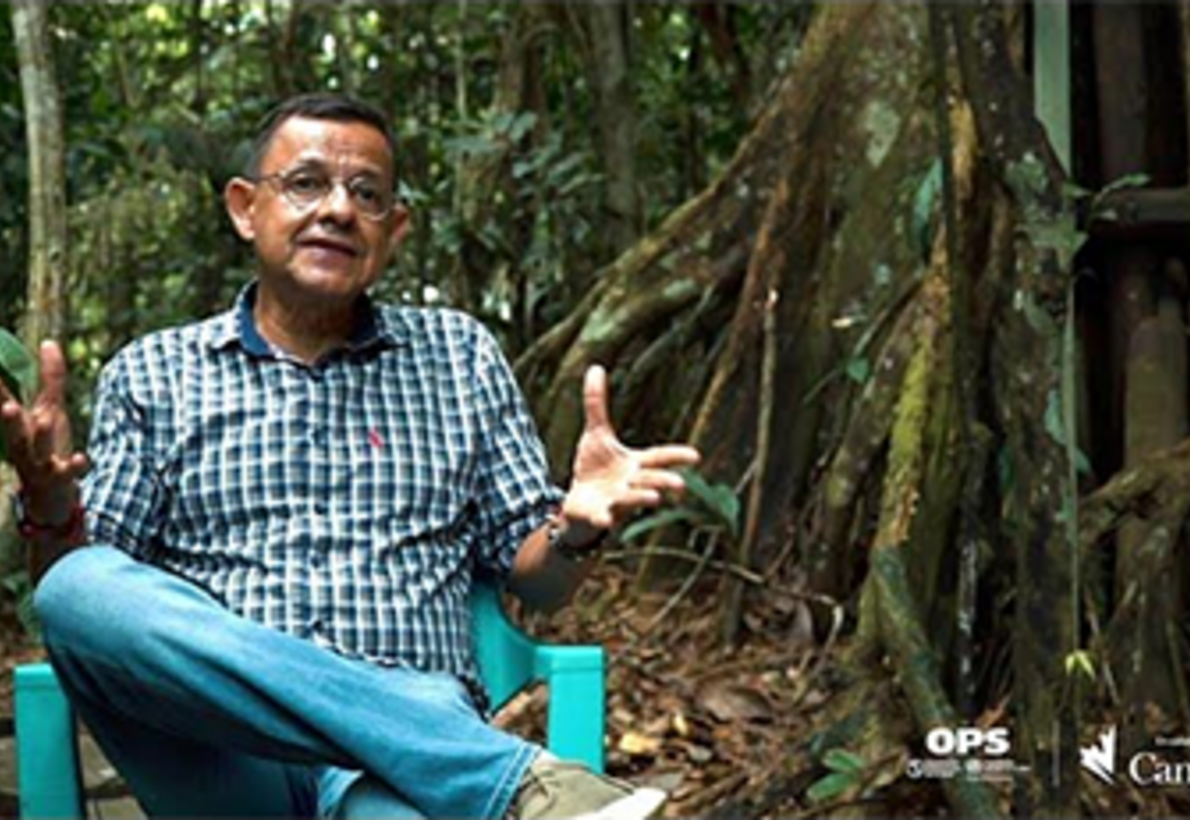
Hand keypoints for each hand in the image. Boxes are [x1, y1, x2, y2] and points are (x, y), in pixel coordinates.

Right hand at [0, 340, 86, 522]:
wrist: (52, 496)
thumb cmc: (49, 446)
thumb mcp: (50, 409)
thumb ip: (50, 378)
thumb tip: (49, 342)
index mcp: (18, 428)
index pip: (2, 404)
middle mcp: (24, 446)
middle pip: (12, 431)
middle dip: (7, 418)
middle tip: (5, 406)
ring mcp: (41, 464)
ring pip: (37, 451)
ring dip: (38, 436)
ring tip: (43, 419)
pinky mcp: (62, 478)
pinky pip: (68, 473)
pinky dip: (75, 466)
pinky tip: (82, 458)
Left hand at [561, 365, 700, 541]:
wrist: (579, 504)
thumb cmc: (594, 468)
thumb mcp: (596, 433)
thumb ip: (597, 404)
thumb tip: (595, 367)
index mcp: (634, 464)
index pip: (659, 458)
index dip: (676, 456)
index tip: (696, 456)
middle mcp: (630, 483)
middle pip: (651, 480)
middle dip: (665, 481)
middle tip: (680, 484)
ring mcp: (615, 501)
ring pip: (632, 500)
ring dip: (642, 498)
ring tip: (654, 498)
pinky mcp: (597, 514)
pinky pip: (602, 518)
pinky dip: (603, 520)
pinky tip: (605, 520)